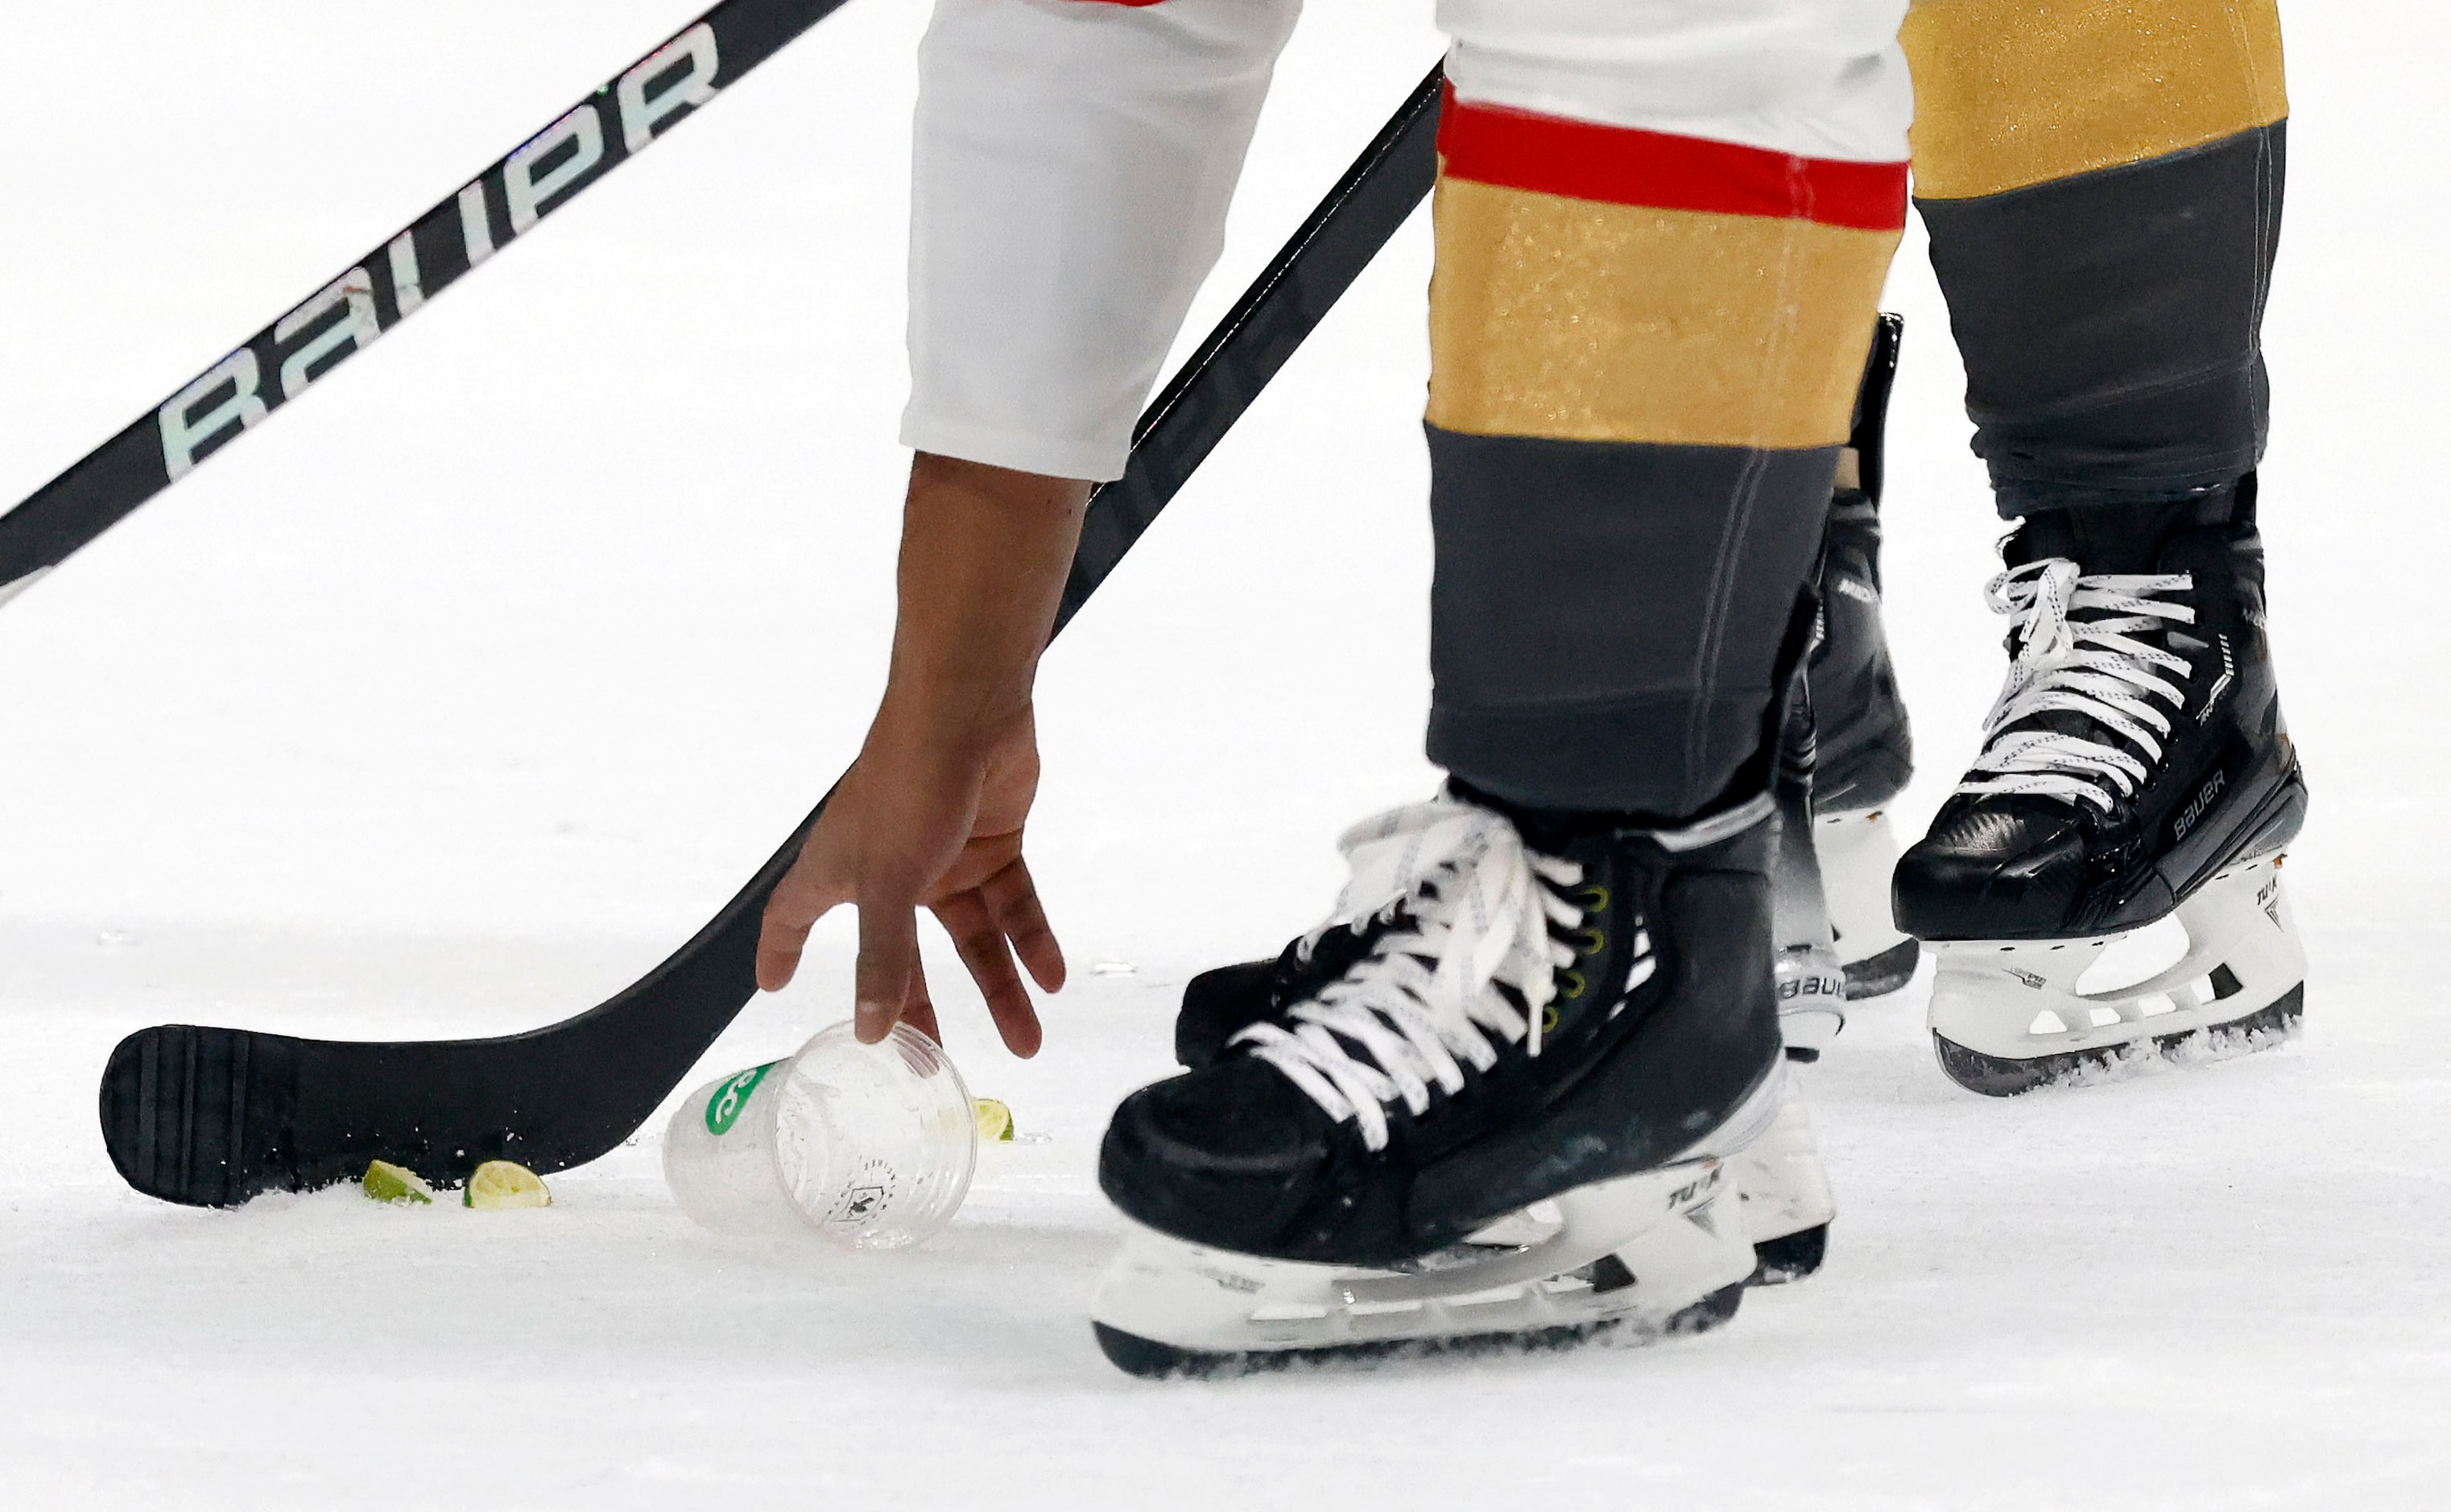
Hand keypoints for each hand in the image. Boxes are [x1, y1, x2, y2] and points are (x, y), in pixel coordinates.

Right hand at [757, 705, 1062, 1054]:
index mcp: (841, 869)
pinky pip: (1015, 905)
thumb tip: (871, 1029)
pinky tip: (1052, 978)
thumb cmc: (908, 783)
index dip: (779, 952)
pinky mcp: (995, 843)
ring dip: (1001, 987)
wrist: (971, 710)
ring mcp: (945, 857)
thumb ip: (882, 957)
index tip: (772, 987)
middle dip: (923, 1008)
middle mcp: (888, 869)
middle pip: (902, 954)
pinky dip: (1034, 940)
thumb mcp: (888, 882)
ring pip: (975, 938)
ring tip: (1028, 1041)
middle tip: (936, 1066)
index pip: (792, 918)